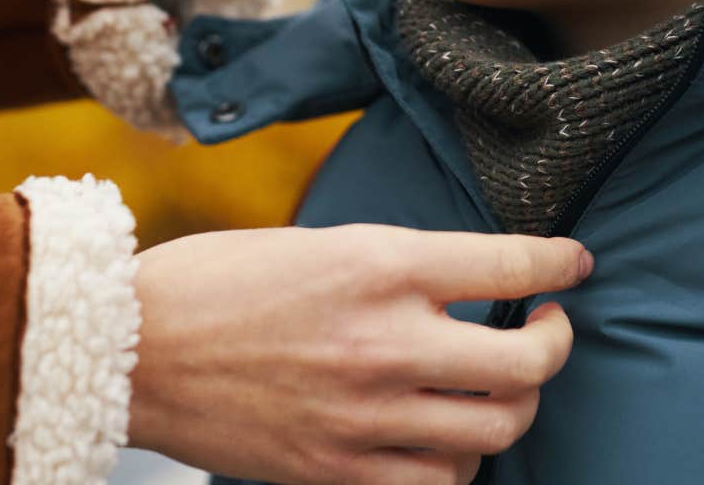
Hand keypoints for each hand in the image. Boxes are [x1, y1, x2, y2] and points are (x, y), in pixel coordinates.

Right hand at [128, 224, 591, 483]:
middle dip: (555, 345)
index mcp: (381, 263)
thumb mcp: (320, 241)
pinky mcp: (337, 470)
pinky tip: (446, 443)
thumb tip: (467, 284)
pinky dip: (457, 465)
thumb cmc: (216, 282)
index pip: (511, 262)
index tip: (574, 266)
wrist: (129, 347)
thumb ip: (397, 266)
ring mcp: (366, 414)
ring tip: (496, 388)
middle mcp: (386, 339)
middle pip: (528, 362)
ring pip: (495, 428)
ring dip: (511, 407)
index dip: (560, 264)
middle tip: (544, 330)